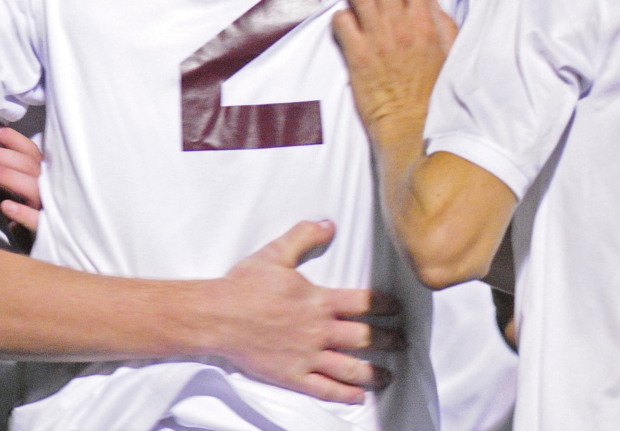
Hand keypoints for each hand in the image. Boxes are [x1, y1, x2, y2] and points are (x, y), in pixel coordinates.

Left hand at [0, 124, 41, 231]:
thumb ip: (4, 171)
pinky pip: (38, 221)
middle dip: (0, 154)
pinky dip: (23, 213)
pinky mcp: (45, 231)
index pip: (29, 150)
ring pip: (33, 187)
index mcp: (41, 174)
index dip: (10, 137)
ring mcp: (48, 208)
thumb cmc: (22, 214)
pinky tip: (6, 206)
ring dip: (9, 176)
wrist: (37, 250)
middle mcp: (48, 187)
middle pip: (28, 164)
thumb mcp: (13, 189)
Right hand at [213, 220, 402, 403]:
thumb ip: (304, 236)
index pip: (363, 303)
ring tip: (390, 373)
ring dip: (375, 371)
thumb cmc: (245, 284)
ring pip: (351, 368)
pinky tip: (359, 395)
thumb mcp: (275, 252)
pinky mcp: (293, 376)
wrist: (218, 315)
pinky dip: (346, 394)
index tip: (397, 309)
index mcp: (318, 300)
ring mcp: (308, 356)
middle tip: (401, 341)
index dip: (385, 305)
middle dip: (388, 339)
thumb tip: (328, 224)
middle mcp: (319, 331)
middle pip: (365, 337)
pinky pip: (326, 389)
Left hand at [332, 0, 456, 135]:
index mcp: (426, 25)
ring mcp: (376, 38)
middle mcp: (400, 26)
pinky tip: (345, 24)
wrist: (410, 125)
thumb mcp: (451, 57)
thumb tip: (433, 3)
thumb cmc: (433, 95)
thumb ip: (444, 26)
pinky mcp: (356, 53)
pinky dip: (341, 17)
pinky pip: (341, 20)